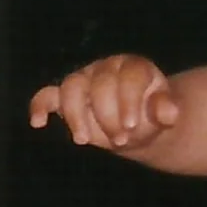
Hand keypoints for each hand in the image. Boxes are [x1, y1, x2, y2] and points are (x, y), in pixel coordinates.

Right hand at [29, 55, 180, 152]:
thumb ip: (166, 111)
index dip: (128, 101)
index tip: (131, 126)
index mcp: (134, 66)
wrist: (137, 124)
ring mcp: (84, 79)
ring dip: (76, 115)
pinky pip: (46, 95)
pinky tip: (38, 123)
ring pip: (71, 86)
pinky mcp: (65, 96)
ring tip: (84, 140)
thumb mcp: (164, 114)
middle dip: (108, 115)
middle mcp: (106, 68)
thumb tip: (168, 112)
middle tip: (121, 140)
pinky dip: (39, 106)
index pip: (129, 76)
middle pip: (100, 84)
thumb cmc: (150, 115)